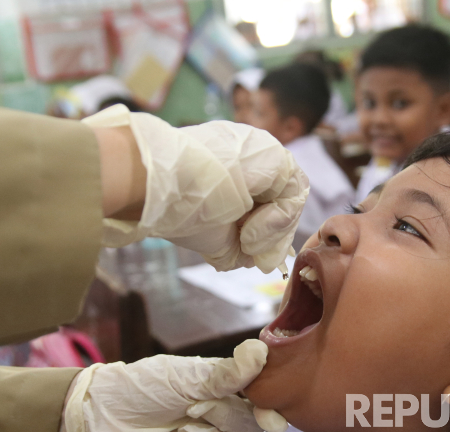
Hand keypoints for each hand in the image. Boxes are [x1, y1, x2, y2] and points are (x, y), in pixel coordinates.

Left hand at [63, 339, 269, 431]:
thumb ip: (225, 373)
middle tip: (190, 410)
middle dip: (224, 421)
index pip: (263, 401)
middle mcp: (223, 415)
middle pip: (253, 430)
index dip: (268, 410)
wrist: (105, 419)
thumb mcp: (183, 376)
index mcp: (225, 388)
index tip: (265, 416)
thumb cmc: (142, 387)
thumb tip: (260, 351)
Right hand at [84, 105, 308, 272]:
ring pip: (290, 200)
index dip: (266, 232)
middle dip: (271, 234)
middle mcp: (253, 158)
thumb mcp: (215, 234)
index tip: (247, 248)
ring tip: (243, 237)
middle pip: (284, 200)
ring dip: (271, 231)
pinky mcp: (272, 155)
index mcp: (236, 170)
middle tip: (248, 246)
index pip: (269, 202)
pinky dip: (276, 221)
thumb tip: (269, 261)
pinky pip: (293, 194)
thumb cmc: (175, 209)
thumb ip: (245, 246)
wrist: (156, 185)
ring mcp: (263, 154)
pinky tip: (247, 228)